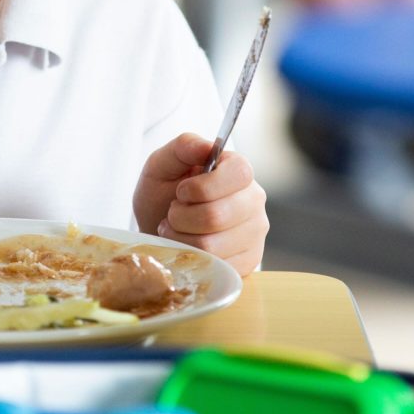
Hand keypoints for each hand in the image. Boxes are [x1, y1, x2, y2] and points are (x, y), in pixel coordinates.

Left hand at [133, 133, 268, 275]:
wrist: (159, 230)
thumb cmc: (163, 194)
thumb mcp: (162, 165)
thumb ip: (183, 147)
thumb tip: (207, 147)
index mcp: (239, 171)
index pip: (238, 174)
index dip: (201, 187)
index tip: (181, 191)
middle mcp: (254, 201)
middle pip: (217, 216)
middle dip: (181, 217)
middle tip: (173, 213)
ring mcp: (254, 235)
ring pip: (211, 245)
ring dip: (180, 238)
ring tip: (176, 230)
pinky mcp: (247, 263)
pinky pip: (214, 267)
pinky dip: (190, 258)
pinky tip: (187, 247)